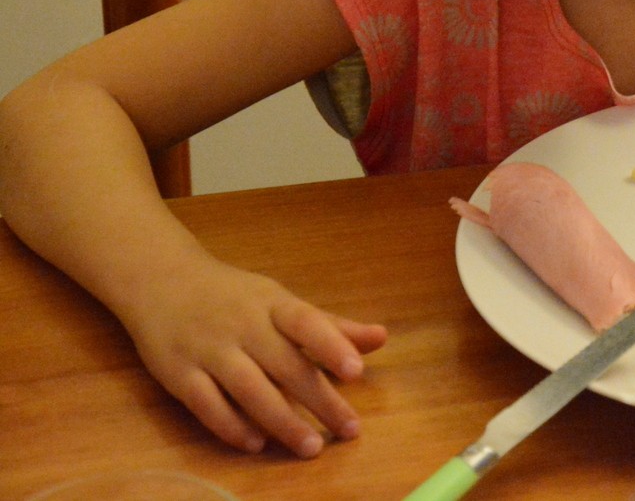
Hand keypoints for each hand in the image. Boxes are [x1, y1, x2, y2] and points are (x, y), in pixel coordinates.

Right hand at [114, 250, 386, 457]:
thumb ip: (330, 326)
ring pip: (249, 389)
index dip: (331, 345)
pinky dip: (231, 425)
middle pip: (285, 365)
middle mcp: (243, 326)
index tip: (357, 371)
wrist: (161, 280)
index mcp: (273, 305)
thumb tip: (381, 338)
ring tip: (311, 447)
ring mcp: (209, 349)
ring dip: (281, 421)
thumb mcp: (282, 303)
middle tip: (350, 430)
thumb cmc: (235, 297)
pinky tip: (257, 444)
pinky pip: (206, 404)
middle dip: (319, 399)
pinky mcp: (178, 373)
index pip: (306, 322)